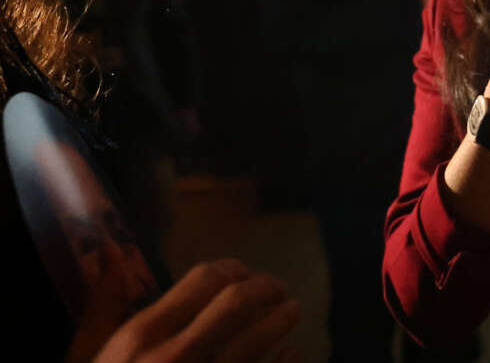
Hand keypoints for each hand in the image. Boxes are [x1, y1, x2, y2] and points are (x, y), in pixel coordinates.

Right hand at [86, 260, 300, 362]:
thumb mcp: (85, 360)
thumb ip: (103, 307)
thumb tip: (114, 251)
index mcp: (140, 339)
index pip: (203, 279)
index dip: (230, 268)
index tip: (241, 271)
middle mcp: (176, 359)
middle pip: (239, 301)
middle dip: (265, 286)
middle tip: (277, 287)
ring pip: (263, 337)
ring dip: (283, 317)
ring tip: (290, 311)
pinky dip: (286, 360)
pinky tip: (289, 353)